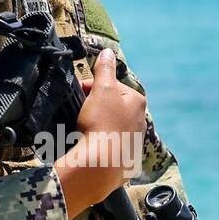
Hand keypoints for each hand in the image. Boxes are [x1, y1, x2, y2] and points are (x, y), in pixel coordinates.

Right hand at [54, 48, 146, 217]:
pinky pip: (110, 148)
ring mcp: (134, 143)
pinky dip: (99, 145)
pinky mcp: (126, 162)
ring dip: (97, 126)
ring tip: (82, 131)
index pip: (111, 86)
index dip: (91, 87)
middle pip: (112, 107)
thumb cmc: (101, 124)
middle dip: (94, 107)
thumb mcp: (101, 90)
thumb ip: (104, 70)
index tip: (77, 93)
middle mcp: (140, 121)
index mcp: (137, 102)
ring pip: (111, 127)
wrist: (100, 167)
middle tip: (78, 113)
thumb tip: (108, 52)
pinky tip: (89, 147)